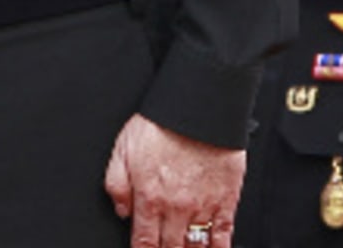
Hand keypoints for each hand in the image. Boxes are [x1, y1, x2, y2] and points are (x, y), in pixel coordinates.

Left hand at [103, 114, 241, 247]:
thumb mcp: (122, 149)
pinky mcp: (225, 200)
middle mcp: (176, 207)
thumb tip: (122, 210)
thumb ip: (116, 184)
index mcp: (149, 197)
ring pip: (195, 246)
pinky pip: (223, 236)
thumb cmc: (161, 124)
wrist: (198, 109)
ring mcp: (203, 206)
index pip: (144, 242)